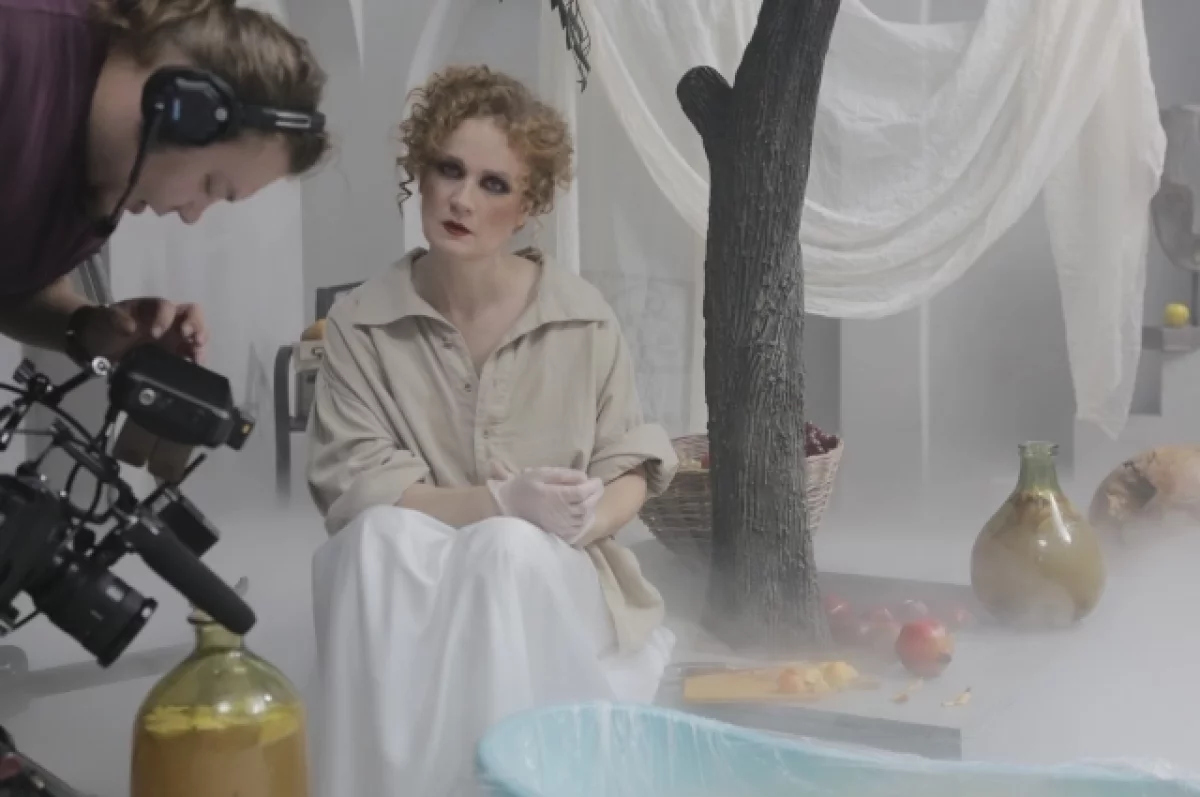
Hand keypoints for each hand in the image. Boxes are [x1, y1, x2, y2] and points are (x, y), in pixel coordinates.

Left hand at [79, 298, 207, 362]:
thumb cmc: (106, 325)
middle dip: (196, 326)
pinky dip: (196, 360)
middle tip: (193, 340)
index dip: (165, 318)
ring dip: (201, 345)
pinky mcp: (176, 354)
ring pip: (198, 334)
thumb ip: (117, 319)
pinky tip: (195, 368)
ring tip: (197, 358)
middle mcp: (170, 319)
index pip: (167, 307)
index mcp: (154, 307)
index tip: (154, 334)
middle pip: (193, 315)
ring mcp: (176, 337)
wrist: (99, 345)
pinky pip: (192, 355)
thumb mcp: (107, 318)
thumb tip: (131, 328)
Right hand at [487, 463, 603, 543]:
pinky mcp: (557, 532)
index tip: (597, 480)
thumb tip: (583, 477)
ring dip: (591, 507)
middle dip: (596, 495)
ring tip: (591, 498)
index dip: (594, 486)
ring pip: (583, 518)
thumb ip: (564, 474)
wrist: (507, 505)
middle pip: (587, 505)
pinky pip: (576, 529)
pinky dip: (583, 520)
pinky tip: (582, 513)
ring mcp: (560, 525)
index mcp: (557, 496)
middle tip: (597, 488)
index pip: (583, 492)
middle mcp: (561, 512)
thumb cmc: (525, 486)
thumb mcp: (542, 473)